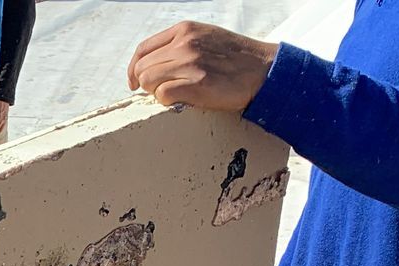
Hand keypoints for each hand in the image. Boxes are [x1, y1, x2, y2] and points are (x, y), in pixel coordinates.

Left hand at [127, 23, 278, 112]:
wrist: (263, 70)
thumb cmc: (235, 59)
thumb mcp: (206, 38)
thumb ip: (180, 45)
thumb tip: (154, 64)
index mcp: (185, 30)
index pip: (143, 49)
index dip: (134, 68)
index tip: (135, 82)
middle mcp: (184, 44)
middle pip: (142, 68)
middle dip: (148, 83)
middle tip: (165, 90)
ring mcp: (190, 63)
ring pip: (148, 81)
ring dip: (157, 92)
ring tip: (178, 94)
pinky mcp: (197, 84)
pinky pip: (163, 95)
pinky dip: (168, 101)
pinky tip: (183, 100)